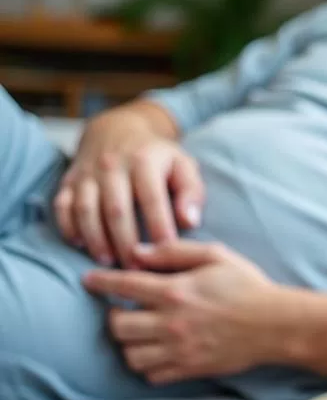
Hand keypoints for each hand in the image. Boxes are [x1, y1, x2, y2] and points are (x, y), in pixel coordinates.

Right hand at [54, 109, 203, 267]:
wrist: (118, 130)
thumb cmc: (158, 157)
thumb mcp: (183, 165)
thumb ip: (191, 192)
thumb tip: (190, 222)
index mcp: (144, 161)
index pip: (151, 198)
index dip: (159, 226)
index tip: (167, 251)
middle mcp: (112, 166)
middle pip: (116, 209)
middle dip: (125, 242)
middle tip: (136, 269)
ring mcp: (87, 173)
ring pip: (86, 210)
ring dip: (96, 239)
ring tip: (109, 262)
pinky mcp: (69, 181)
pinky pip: (62, 207)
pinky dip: (69, 227)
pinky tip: (81, 245)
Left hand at [83, 241, 282, 384]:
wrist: (276, 325)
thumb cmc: (248, 286)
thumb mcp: (216, 256)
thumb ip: (175, 252)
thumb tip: (138, 253)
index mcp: (175, 291)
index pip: (123, 285)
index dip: (101, 281)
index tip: (89, 280)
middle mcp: (171, 323)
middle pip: (118, 326)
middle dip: (114, 316)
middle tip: (123, 310)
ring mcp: (179, 350)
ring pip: (130, 354)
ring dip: (129, 343)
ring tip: (139, 333)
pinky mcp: (189, 369)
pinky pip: (151, 375)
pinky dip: (147, 365)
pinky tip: (156, 352)